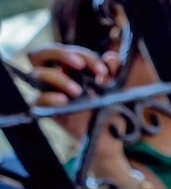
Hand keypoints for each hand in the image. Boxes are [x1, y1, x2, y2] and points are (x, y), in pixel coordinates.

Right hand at [29, 44, 123, 161]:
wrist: (108, 136)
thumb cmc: (108, 108)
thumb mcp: (114, 89)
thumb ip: (114, 71)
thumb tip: (111, 59)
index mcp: (69, 68)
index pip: (68, 52)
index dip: (86, 56)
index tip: (104, 71)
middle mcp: (55, 76)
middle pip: (41, 54)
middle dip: (61, 54)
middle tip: (80, 65)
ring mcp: (48, 92)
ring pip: (38, 74)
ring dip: (59, 78)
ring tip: (78, 90)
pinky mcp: (46, 110)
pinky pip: (37, 100)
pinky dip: (49, 97)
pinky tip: (64, 100)